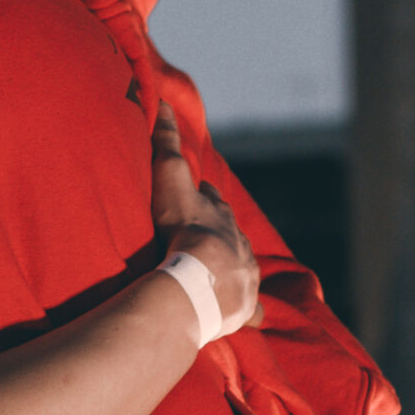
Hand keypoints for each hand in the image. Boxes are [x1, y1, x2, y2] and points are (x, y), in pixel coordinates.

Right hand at [151, 102, 260, 335]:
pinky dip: (249, 308)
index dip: (203, 196)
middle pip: (230, 229)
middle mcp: (237, 240)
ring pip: (242, 264)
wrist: (204, 275)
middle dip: (221, 227)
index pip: (211, 198)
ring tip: (218, 273)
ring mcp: (245, 272)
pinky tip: (248, 314)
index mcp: (219, 214)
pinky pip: (251, 307)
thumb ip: (165, 142)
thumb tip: (162, 100)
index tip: (198, 194)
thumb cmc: (184, 228)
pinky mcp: (246, 303)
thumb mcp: (171, 178)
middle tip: (207, 232)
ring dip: (232, 265)